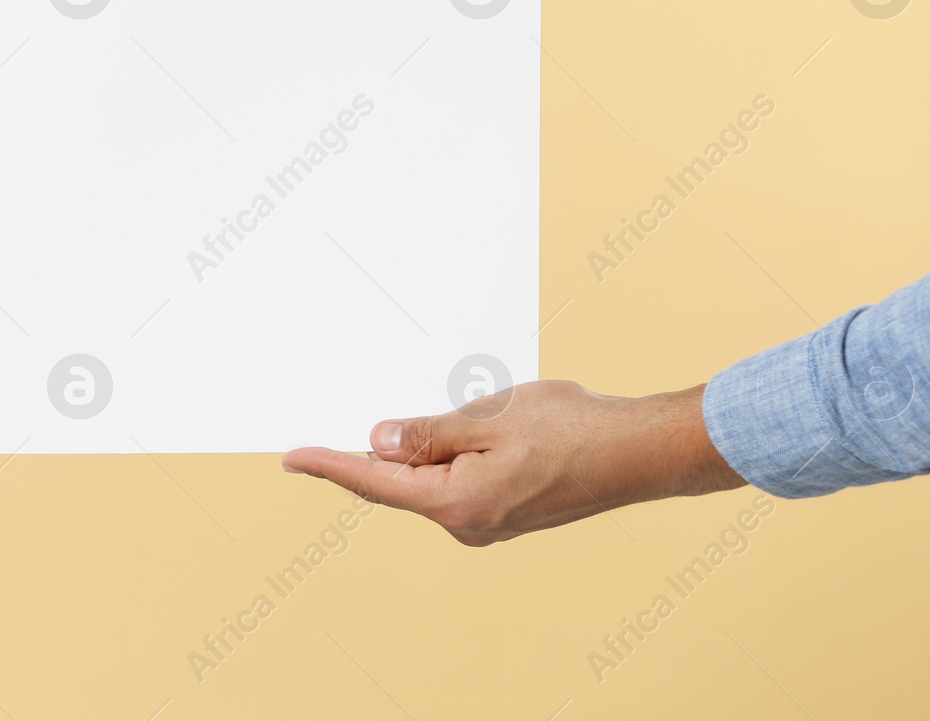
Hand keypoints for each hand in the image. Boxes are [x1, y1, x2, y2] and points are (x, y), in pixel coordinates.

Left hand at [281, 380, 745, 545]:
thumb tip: (377, 441)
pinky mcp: (507, 513)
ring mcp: (488, 523)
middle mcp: (466, 523)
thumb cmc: (571, 429)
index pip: (374, 480)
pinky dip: (467, 450)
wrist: (638, 452)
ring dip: (448, 440)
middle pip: (407, 478)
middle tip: (448, 405)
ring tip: (501, 411)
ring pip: (440, 474)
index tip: (291, 457)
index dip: (329, 464)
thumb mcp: (488, 417)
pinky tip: (504, 427)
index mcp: (454, 501)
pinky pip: (465, 478)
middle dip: (410, 439)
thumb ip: (427, 433)